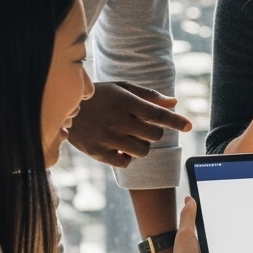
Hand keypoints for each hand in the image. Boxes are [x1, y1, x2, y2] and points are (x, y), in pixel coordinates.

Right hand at [66, 81, 191, 166]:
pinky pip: (126, 163)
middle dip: (154, 132)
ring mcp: (107, 138)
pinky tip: (119, 146)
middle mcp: (117, 121)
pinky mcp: (98, 153)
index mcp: (125, 102)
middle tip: (143, 126)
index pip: (157, 114)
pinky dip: (127, 157)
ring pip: (142, 151)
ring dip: (141, 145)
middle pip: (154, 136)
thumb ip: (148, 96)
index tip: (189, 125)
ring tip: (129, 136)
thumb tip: (174, 102)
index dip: (176, 120)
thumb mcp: (121, 88)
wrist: (63, 109)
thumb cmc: (99, 96)